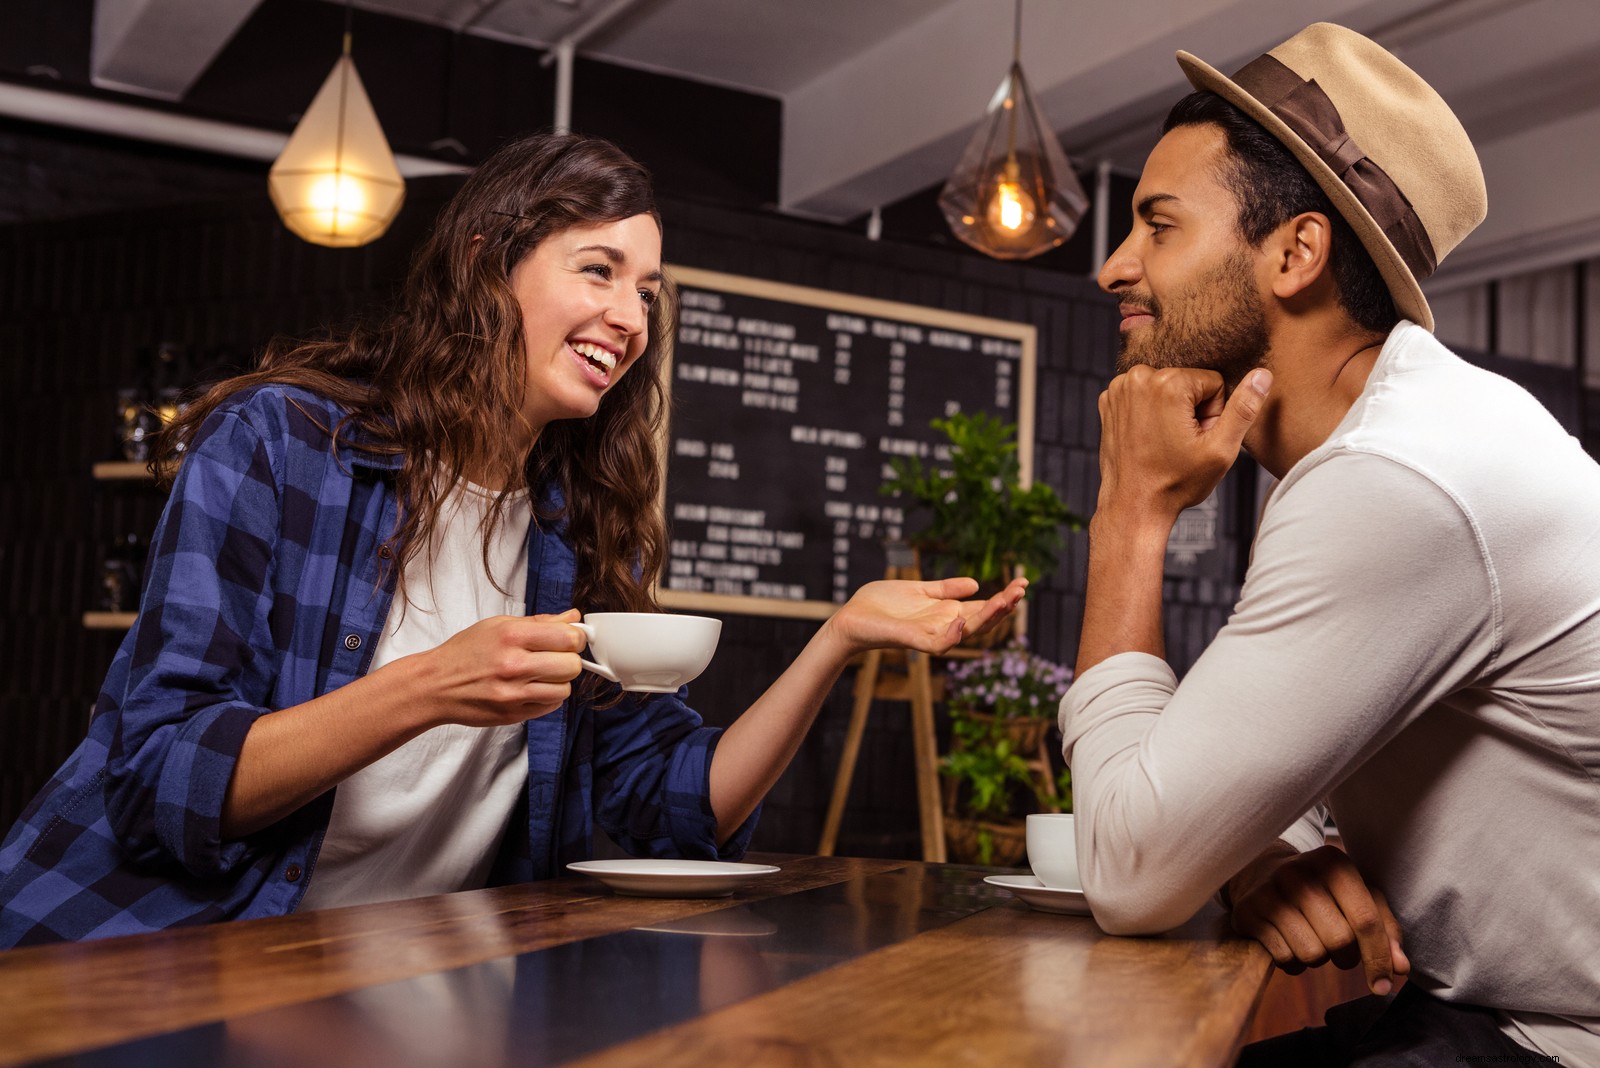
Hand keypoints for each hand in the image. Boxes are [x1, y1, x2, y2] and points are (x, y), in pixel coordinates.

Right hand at [420, 609, 585, 727]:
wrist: (435, 685)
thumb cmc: (466, 652)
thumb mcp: (498, 625)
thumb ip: (539, 622)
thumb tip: (574, 617)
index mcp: (511, 636)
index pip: (568, 637)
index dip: (575, 638)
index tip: (569, 639)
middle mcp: (514, 665)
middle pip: (572, 665)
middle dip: (568, 660)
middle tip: (554, 658)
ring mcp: (514, 693)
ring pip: (565, 689)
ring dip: (558, 682)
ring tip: (540, 675)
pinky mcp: (513, 714)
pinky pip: (550, 707)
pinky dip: (547, 698)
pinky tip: (530, 689)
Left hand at [822, 576, 1027, 657]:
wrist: (852, 617)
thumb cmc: (882, 604)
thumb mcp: (920, 589)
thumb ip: (946, 589)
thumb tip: (976, 583)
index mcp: (946, 613)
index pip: (982, 608)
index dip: (1003, 599)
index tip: (1022, 583)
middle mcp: (943, 627)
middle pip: (981, 621)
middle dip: (1002, 607)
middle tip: (1021, 590)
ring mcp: (930, 635)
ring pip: (965, 631)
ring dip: (986, 619)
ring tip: (1005, 601)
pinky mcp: (912, 640)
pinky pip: (937, 644)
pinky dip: (952, 635)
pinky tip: (962, 620)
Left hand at [1096, 366, 1270, 521]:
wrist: (1133, 506)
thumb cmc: (1176, 483)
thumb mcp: (1220, 449)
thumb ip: (1244, 408)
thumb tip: (1262, 374)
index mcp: (1167, 383)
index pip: (1214, 382)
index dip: (1213, 414)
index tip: (1196, 438)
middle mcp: (1138, 376)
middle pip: (1189, 382)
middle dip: (1192, 410)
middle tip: (1180, 443)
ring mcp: (1119, 388)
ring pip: (1168, 387)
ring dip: (1171, 410)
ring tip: (1164, 441)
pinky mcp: (1108, 400)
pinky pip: (1145, 395)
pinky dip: (1149, 412)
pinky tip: (1147, 437)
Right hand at [1227, 844, 1409, 995]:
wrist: (1261, 870)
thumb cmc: (1321, 888)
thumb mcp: (1357, 896)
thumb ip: (1384, 928)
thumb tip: (1399, 967)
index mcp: (1333, 862)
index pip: (1365, 919)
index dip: (1379, 957)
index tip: (1383, 984)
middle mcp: (1298, 872)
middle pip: (1339, 941)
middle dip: (1345, 956)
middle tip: (1337, 946)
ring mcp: (1269, 891)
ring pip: (1311, 954)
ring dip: (1318, 959)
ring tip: (1310, 939)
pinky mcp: (1247, 911)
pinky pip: (1284, 959)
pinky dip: (1293, 961)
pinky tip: (1288, 940)